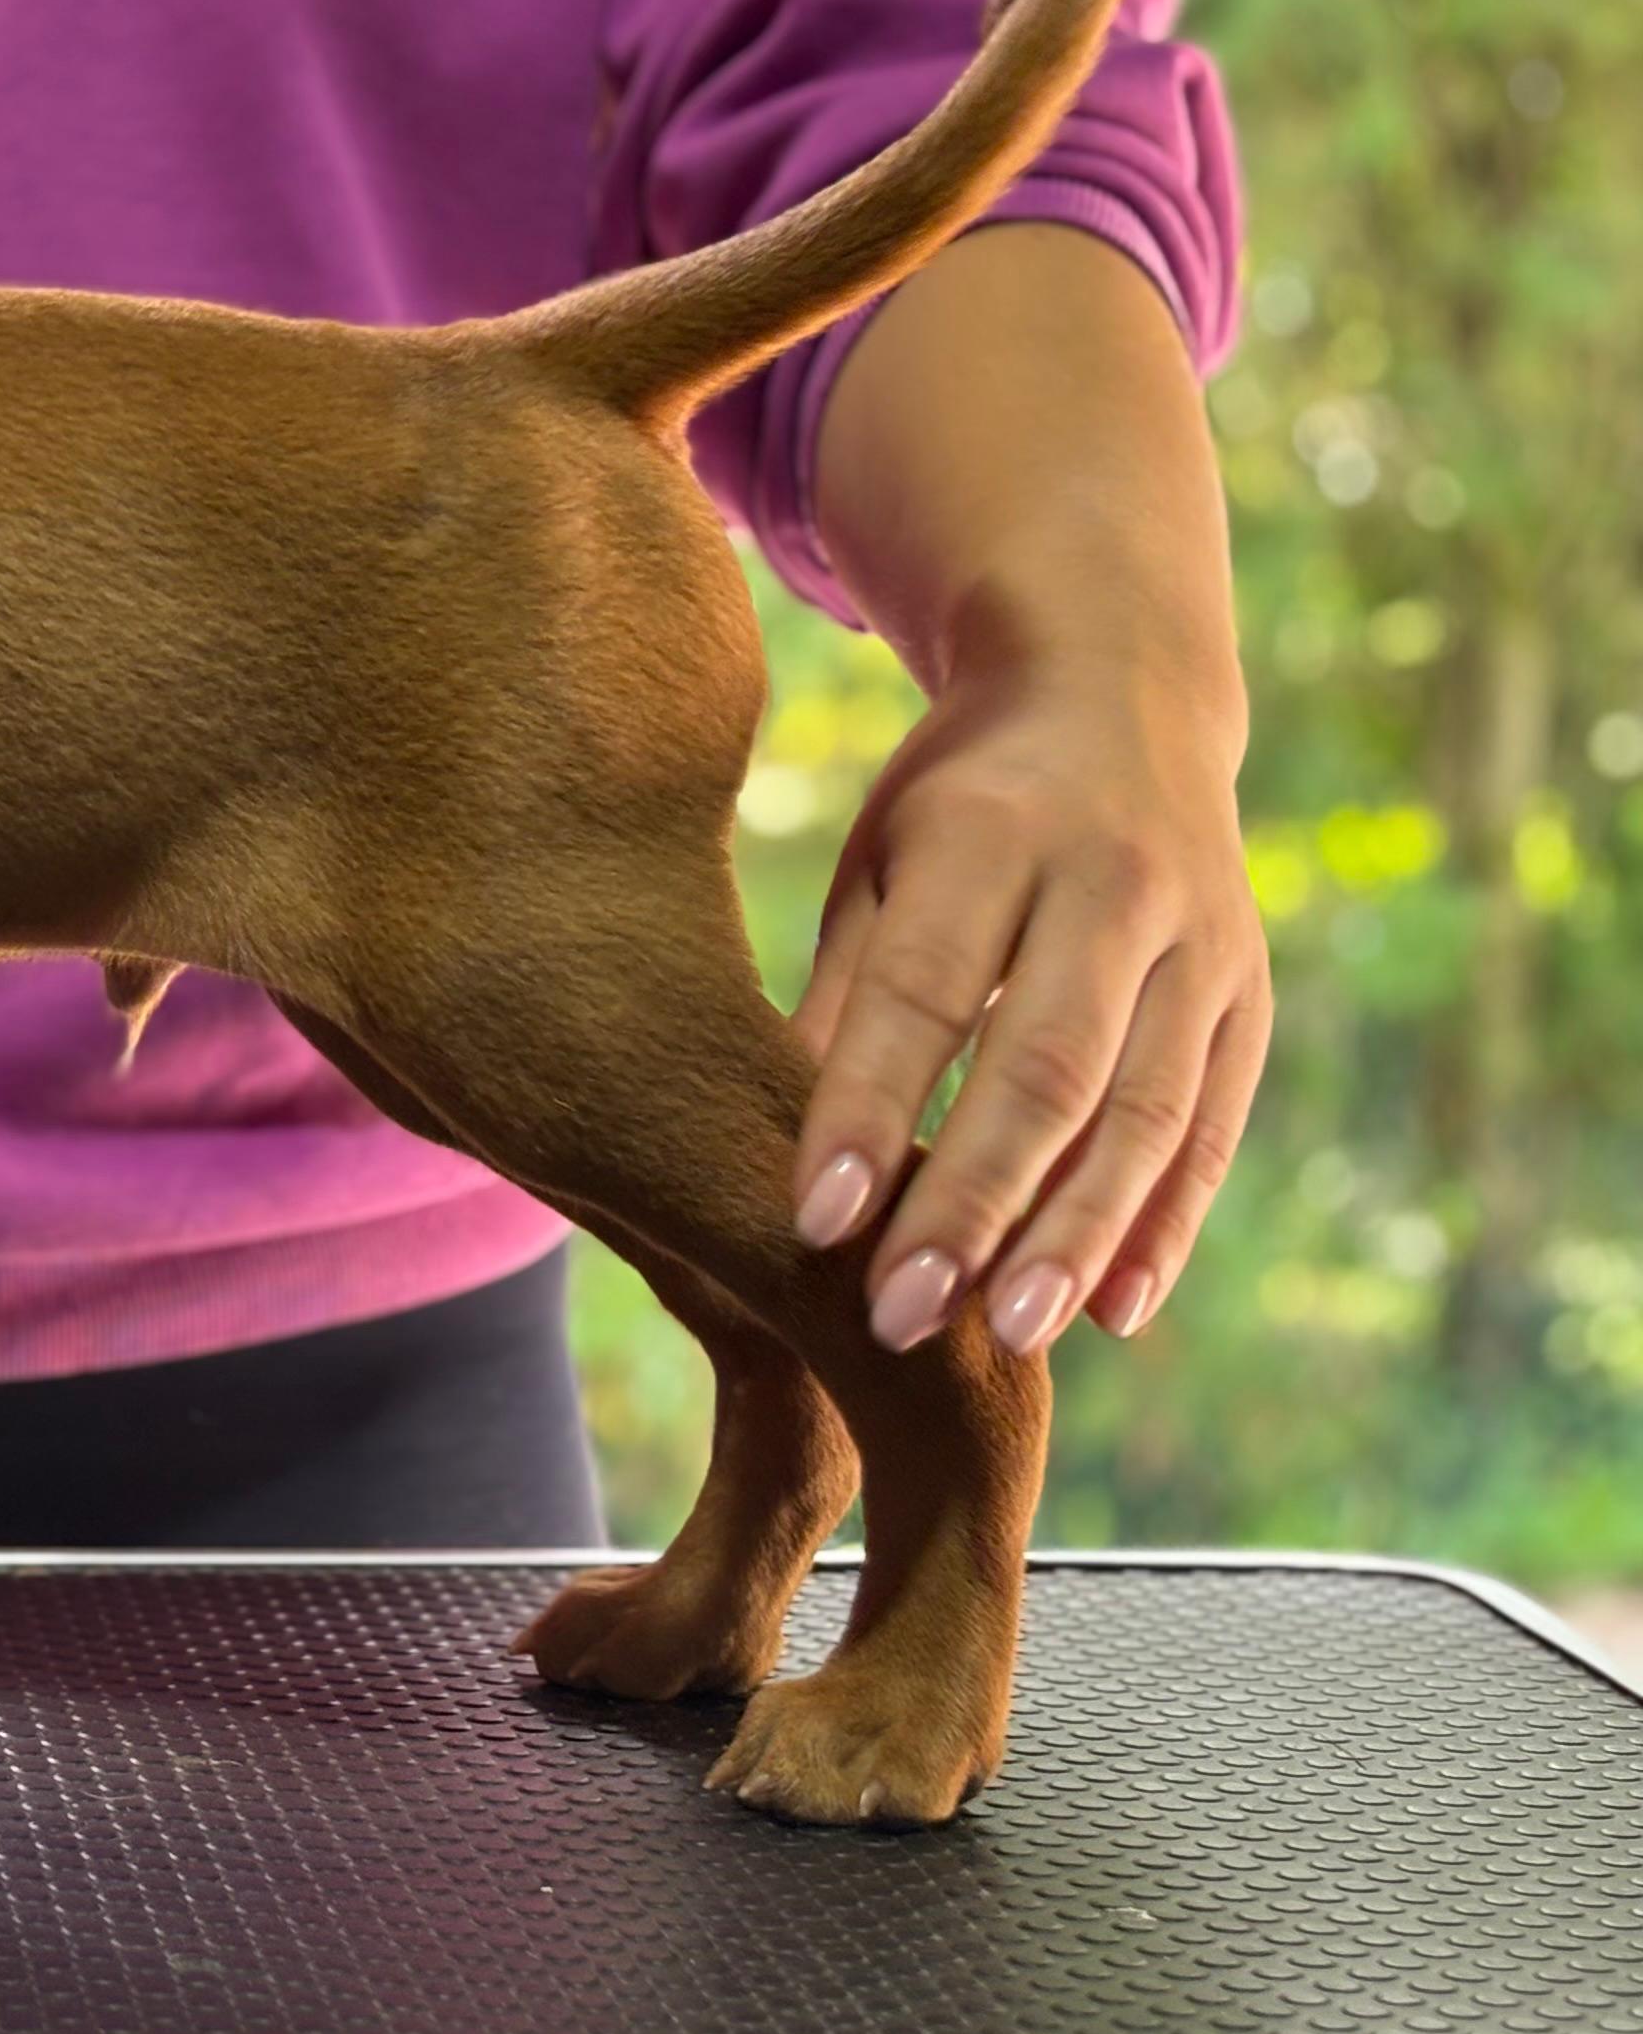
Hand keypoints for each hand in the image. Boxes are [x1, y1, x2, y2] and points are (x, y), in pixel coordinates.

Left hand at [789, 641, 1270, 1357]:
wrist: (1123, 697)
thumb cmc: (958, 803)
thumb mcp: (880, 858)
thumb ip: (849, 989)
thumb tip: (784, 1143)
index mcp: (994, 832)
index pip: (926, 991)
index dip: (868, 1109)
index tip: (812, 1222)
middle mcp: (1115, 884)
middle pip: (1046, 1067)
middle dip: (972, 1202)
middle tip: (900, 1316)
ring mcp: (1202, 943)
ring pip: (1145, 1111)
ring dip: (1076, 1236)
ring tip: (1007, 1336)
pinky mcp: (1250, 996)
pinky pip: (1214, 1127)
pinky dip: (1166, 1224)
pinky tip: (1114, 1310)